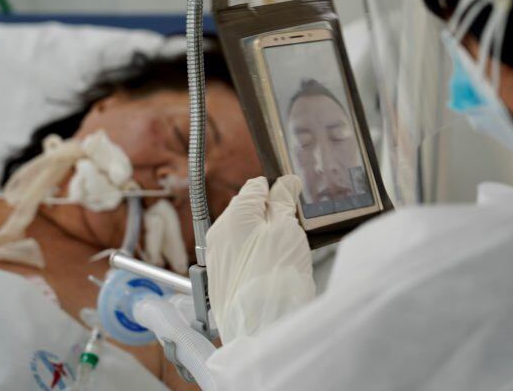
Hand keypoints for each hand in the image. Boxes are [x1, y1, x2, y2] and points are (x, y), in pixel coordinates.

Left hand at [206, 175, 314, 341]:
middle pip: (247, 210)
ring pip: (244, 233)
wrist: (264, 328)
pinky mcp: (222, 278)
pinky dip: (256, 255)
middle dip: (270, 214)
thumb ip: (283, 201)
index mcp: (232, 217)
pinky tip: (273, 268)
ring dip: (264, 235)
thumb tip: (284, 183)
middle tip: (293, 228)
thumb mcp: (287, 229)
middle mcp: (218, 235)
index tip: (293, 197)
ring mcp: (218, 258)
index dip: (277, 190)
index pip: (254, 187)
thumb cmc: (275, 278)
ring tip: (285, 253)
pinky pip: (240, 254)